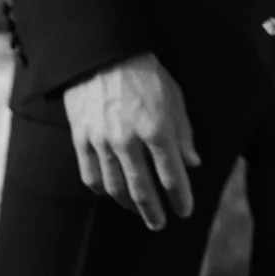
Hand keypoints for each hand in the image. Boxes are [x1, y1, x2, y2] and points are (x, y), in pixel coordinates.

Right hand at [64, 53, 200, 229]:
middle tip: (160, 224)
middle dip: (154, 212)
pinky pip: (91, 176)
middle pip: (143, 190)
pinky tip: (111, 193)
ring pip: (116, 188)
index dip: (180, 198)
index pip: (172, 176)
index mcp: (157, 127)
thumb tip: (193, 163)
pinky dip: (102, 190)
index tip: (185, 211)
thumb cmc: (145, 73)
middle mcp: (129, 139)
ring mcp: (102, 141)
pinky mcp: (82, 138)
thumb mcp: (174, 97)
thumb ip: (184, 132)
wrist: (104, 52)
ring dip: (129, 205)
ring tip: (138, 210)